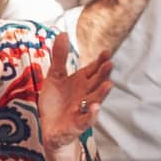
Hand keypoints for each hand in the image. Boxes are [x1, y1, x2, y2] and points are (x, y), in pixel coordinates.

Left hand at [39, 30, 115, 150]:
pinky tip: (95, 107)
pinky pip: (87, 119)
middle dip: (103, 74)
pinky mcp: (78, 123)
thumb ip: (60, 57)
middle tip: (110, 64)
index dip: (100, 61)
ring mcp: (83, 109)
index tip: (106, 52)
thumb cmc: (56, 102)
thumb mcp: (55, 77)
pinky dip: (92, 114)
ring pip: (96, 99)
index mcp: (81, 82)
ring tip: (108, 84)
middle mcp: (85, 94)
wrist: (50, 128)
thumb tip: (63, 33)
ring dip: (102, 93)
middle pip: (97, 82)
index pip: (93, 69)